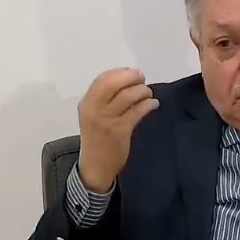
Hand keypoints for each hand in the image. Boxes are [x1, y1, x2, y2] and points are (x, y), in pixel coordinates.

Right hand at [77, 67, 158, 192]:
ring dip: (142, 91)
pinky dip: (148, 104)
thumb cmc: (97, 139)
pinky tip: (153, 104)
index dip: (119, 73)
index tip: (132, 73)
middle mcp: (94, 109)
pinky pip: (137, 111)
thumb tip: (127, 82)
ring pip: (127, 96)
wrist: (95, 166)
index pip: (102, 80)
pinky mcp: (120, 131)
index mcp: (87, 103)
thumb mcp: (94, 116)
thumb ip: (104, 100)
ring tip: (148, 93)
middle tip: (142, 79)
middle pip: (113, 84)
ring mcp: (106, 120)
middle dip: (131, 78)